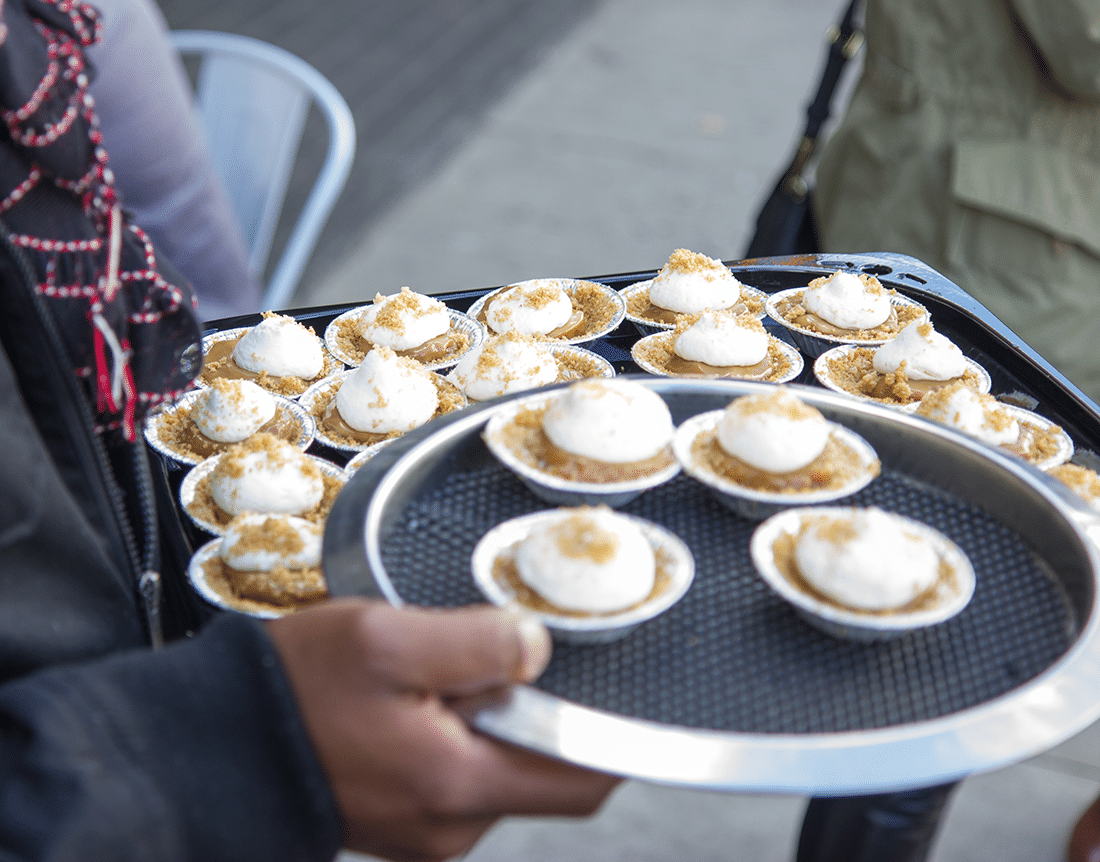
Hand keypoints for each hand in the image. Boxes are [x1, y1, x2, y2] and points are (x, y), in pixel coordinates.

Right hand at [266, 598, 619, 861]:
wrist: (214, 745)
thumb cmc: (293, 691)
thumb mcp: (386, 640)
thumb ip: (474, 642)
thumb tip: (536, 648)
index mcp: (460, 784)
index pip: (581, 777)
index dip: (611, 733)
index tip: (621, 685)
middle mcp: (453, 825)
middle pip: (542, 769)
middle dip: (537, 710)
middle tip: (502, 648)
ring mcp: (428, 831)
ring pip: (499, 768)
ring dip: (492, 717)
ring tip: (438, 666)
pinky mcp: (405, 823)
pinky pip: (459, 775)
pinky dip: (459, 734)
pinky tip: (419, 695)